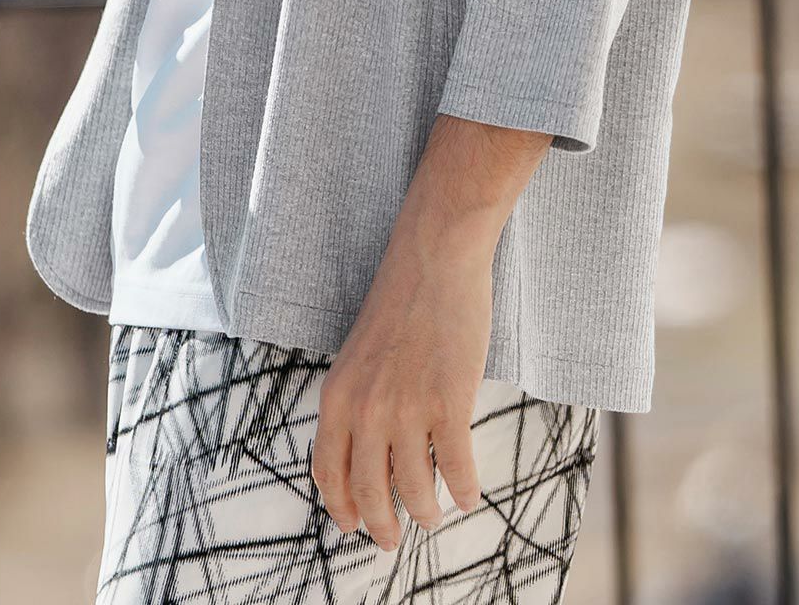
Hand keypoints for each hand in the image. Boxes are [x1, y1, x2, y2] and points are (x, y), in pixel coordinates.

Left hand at [310, 224, 490, 550]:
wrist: (433, 259)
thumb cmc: (399, 303)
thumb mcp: (356, 356)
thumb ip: (355, 403)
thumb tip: (365, 456)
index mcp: (336, 396)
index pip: (328, 474)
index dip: (341, 510)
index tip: (354, 527)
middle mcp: (365, 410)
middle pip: (369, 494)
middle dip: (383, 527)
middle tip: (394, 539)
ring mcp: (407, 408)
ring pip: (415, 491)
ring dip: (427, 512)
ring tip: (435, 514)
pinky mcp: (449, 403)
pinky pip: (457, 470)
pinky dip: (465, 491)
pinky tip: (469, 495)